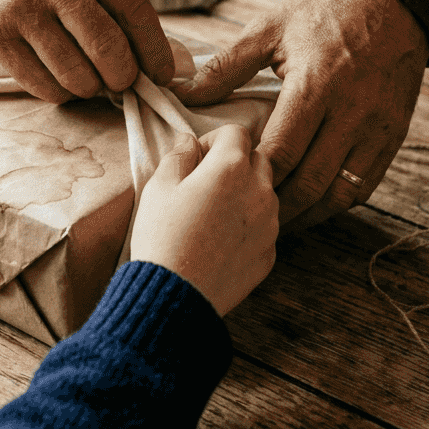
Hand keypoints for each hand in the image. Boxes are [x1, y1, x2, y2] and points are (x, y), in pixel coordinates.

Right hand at [0, 0, 173, 102]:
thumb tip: (154, 51)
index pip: (136, 14)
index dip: (155, 52)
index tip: (162, 72)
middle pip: (108, 51)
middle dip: (125, 77)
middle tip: (123, 80)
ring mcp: (20, 10)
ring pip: (75, 76)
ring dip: (91, 87)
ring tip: (90, 78)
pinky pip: (39, 84)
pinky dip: (59, 91)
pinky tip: (61, 78)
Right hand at [129, 125, 277, 316]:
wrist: (175, 296)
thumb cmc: (162, 238)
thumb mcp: (158, 188)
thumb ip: (179, 155)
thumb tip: (190, 141)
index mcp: (231, 168)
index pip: (235, 132)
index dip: (213, 139)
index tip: (197, 157)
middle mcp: (260, 191)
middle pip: (258, 159)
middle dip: (236, 163)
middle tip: (206, 184)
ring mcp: (270, 225)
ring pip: (265, 194)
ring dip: (246, 195)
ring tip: (213, 216)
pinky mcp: (270, 253)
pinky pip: (264, 228)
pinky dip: (249, 227)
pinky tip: (221, 242)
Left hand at [172, 0, 428, 228]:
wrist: (394, 2)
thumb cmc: (325, 13)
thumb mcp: (271, 29)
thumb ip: (226, 66)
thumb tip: (183, 93)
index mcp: (315, 85)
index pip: (281, 151)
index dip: (255, 177)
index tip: (230, 189)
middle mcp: (350, 113)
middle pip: (310, 182)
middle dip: (278, 207)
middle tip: (248, 216)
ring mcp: (377, 128)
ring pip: (341, 193)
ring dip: (309, 214)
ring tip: (278, 221)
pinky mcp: (394, 136)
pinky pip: (365, 186)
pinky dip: (337, 202)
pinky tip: (313, 206)